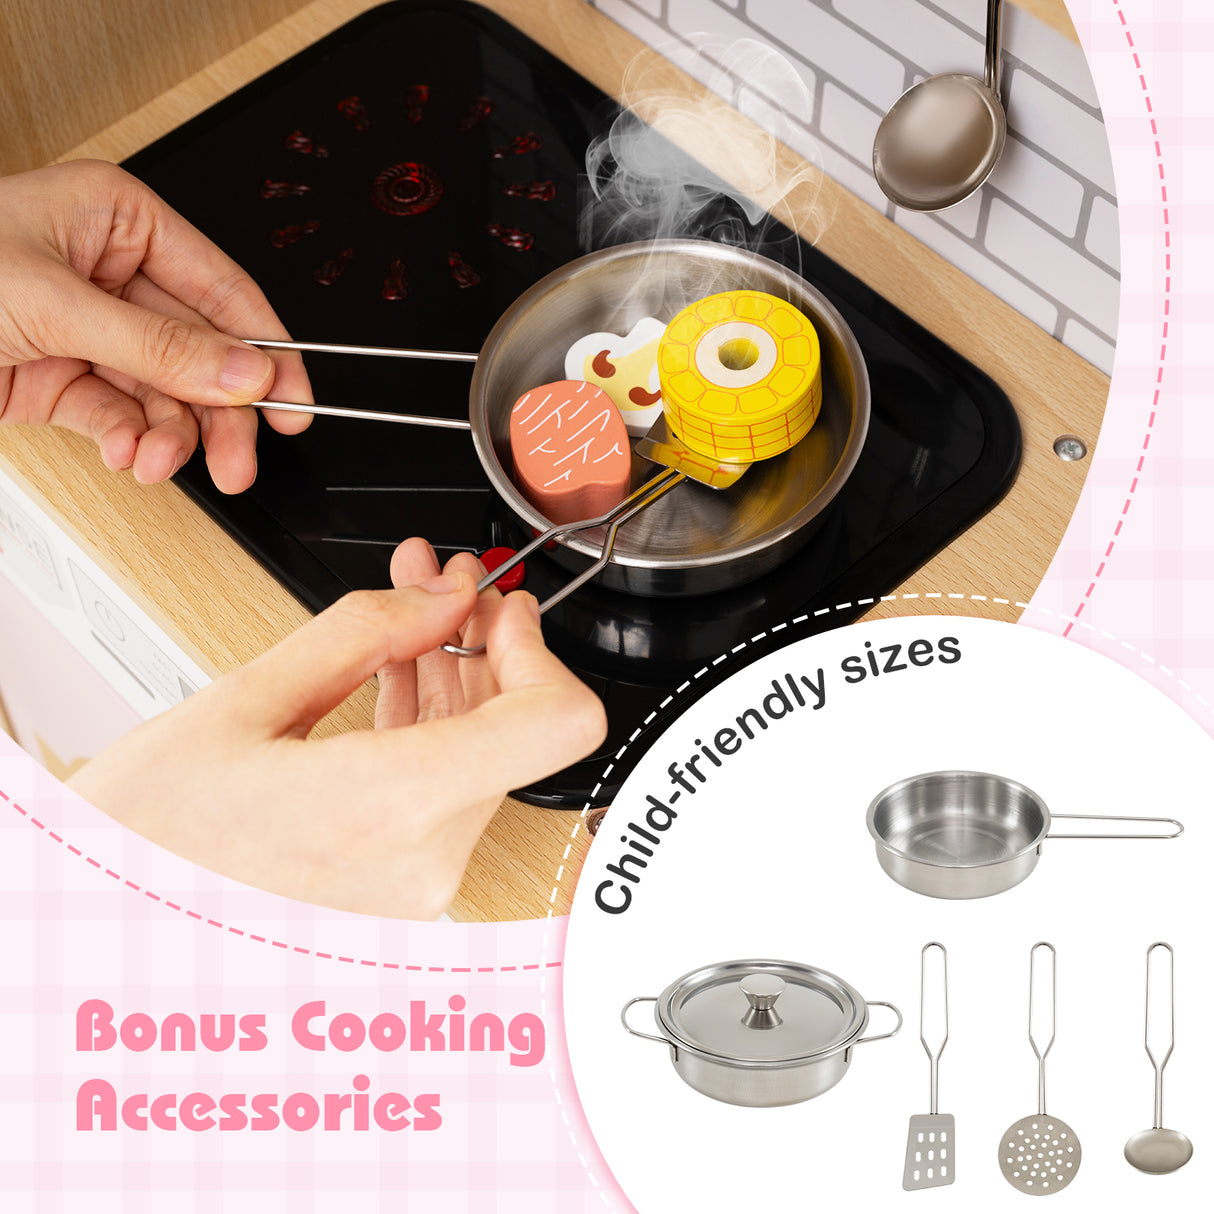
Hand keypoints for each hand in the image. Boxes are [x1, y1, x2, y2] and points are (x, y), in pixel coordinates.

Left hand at [0, 159, 311, 492]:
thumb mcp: (53, 303)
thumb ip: (159, 346)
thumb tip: (244, 373)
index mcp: (118, 220)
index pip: (221, 289)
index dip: (264, 350)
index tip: (294, 403)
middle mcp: (110, 273)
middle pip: (200, 353)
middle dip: (218, 413)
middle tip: (238, 461)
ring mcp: (88, 330)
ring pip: (165, 394)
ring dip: (170, 438)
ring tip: (160, 463)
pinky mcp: (62, 379)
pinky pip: (121, 416)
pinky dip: (128, 442)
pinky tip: (124, 455)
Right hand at [68, 538, 607, 918]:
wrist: (106, 931)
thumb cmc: (147, 834)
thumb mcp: (246, 702)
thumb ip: (365, 634)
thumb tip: (442, 597)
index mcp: (391, 805)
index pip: (555, 724)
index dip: (541, 650)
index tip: (503, 611)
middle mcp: (421, 861)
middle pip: (513, 731)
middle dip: (484, 642)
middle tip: (449, 582)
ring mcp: (413, 886)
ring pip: (479, 757)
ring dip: (457, 676)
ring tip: (416, 610)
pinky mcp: (397, 891)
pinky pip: (442, 792)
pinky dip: (432, 726)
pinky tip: (400, 671)